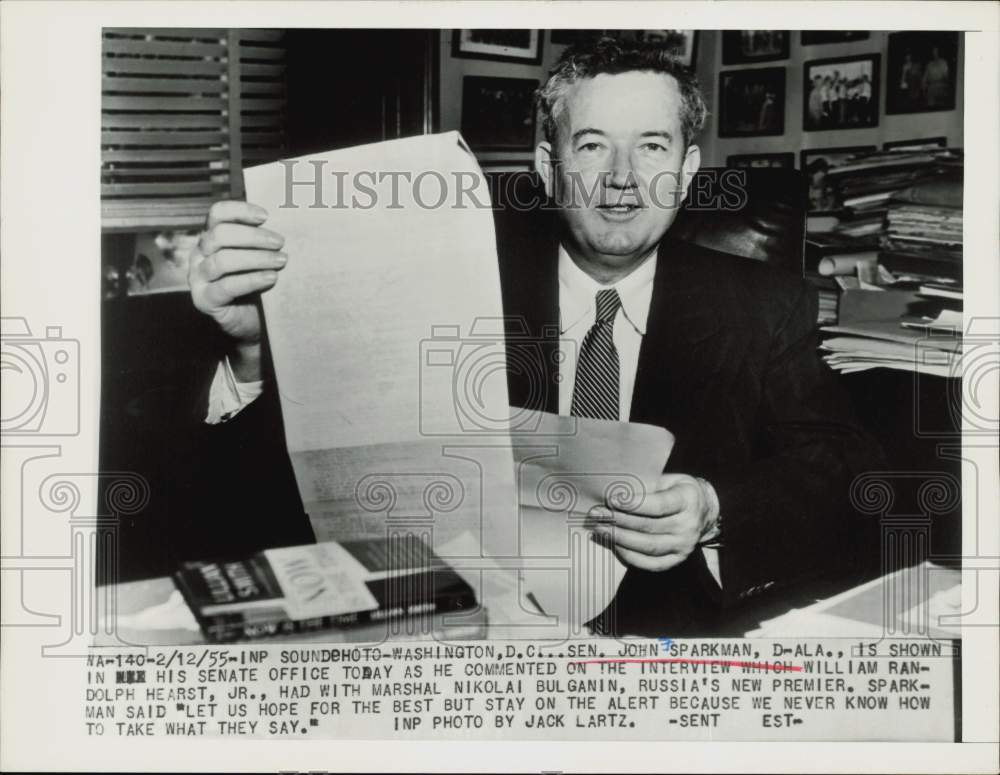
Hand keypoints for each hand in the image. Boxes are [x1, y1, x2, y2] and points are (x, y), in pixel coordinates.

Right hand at [189, 200, 287, 380]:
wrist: (255, 323)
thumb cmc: (261, 284)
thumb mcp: (261, 258)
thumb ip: (264, 241)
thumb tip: (291, 220)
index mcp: (212, 238)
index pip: (218, 213)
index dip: (241, 210)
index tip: (266, 216)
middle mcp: (200, 254)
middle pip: (219, 235)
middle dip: (253, 237)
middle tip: (280, 243)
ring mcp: (198, 278)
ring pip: (222, 260)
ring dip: (255, 258)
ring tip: (281, 262)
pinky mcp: (204, 300)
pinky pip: (225, 286)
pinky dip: (251, 280)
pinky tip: (271, 278)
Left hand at [591, 473, 718, 571]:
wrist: (702, 510)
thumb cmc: (678, 491)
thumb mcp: (667, 480)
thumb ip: (646, 487)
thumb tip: (614, 495)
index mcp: (687, 500)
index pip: (658, 505)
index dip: (633, 504)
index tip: (612, 500)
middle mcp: (689, 525)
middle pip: (649, 527)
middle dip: (619, 521)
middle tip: (598, 515)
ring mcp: (684, 545)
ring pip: (648, 546)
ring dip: (620, 539)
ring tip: (601, 529)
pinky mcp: (677, 559)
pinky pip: (651, 563)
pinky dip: (630, 556)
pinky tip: (615, 545)